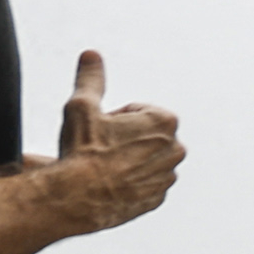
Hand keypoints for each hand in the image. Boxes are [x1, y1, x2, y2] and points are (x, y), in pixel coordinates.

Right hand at [52, 50, 183, 230]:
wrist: (77, 198)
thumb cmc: (82, 151)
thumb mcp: (82, 107)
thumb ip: (91, 78)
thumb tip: (91, 54)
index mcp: (165, 121)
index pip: (136, 111)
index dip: (113, 119)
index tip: (101, 131)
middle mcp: (176, 148)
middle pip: (143, 135)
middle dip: (123, 138)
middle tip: (99, 149)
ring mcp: (168, 175)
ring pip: (143, 159)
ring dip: (127, 160)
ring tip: (103, 167)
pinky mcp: (158, 198)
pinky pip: (143, 183)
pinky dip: (129, 182)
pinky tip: (110, 184)